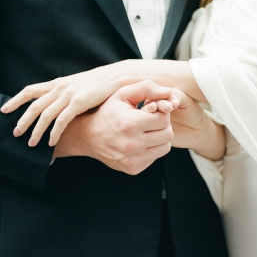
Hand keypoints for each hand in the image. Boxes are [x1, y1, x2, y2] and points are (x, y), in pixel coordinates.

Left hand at [3, 63, 142, 146]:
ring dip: (36, 130)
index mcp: (58, 83)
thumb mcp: (78, 86)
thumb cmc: (100, 85)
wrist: (120, 77)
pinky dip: (54, 132)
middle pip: (34, 105)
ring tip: (30, 143)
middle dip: (22, 120)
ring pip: (45, 114)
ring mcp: (69, 95)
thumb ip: (66, 95)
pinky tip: (50, 142)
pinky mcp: (79, 103)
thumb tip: (57, 106)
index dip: (16, 100)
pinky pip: (61, 120)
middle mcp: (60, 88)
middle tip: (14, 133)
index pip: (30, 90)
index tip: (4, 110)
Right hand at [50, 80, 175, 174]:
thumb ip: (146, 88)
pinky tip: (139, 142)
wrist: (87, 136)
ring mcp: (132, 159)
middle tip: (149, 120)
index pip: (164, 118)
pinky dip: (151, 149)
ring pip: (165, 147)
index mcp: (130, 124)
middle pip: (167, 134)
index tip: (150, 110)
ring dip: (159, 138)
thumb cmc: (107, 112)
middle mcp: (132, 145)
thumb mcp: (122, 94)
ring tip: (145, 131)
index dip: (160, 112)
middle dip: (162, 125)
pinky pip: (155, 157)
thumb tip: (169, 92)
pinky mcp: (133, 169)